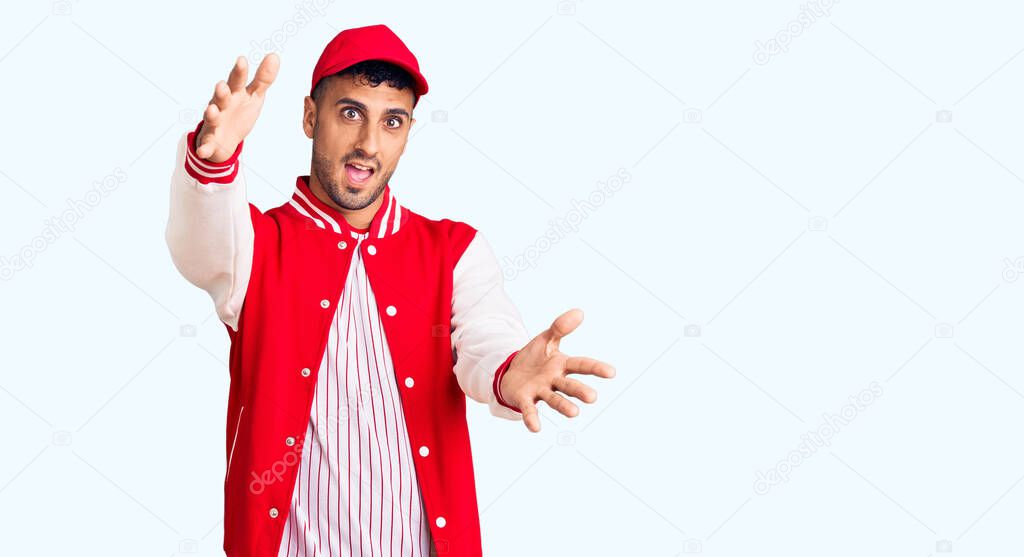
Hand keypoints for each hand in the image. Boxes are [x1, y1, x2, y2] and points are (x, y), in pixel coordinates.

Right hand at [194, 53, 279, 161]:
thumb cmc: (239, 112)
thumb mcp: (254, 96)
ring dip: (211, 113)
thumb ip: (263, 78)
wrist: (226, 140)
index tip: (242, 60)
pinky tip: (202, 151)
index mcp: (234, 93)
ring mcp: (215, 122)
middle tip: (222, 85)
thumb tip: (274, 55)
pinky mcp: (210, 140)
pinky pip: (206, 144)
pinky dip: (204, 148)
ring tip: (212, 110)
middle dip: (221, 92)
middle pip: (222, 97)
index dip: (239, 72)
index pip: (237, 80)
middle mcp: (222, 105)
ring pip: (212, 117)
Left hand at [499, 308, 615, 432]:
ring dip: (563, 406)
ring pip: (554, 399)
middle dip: (580, 391)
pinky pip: (529, 409)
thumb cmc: (534, 358)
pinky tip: (536, 428)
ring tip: (574, 413)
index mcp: (562, 365)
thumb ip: (560, 328)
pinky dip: (532, 418)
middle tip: (592, 398)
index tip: (612, 373)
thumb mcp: (545, 339)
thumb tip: (579, 312)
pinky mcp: (524, 399)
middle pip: (569, 386)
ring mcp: (540, 391)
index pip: (581, 365)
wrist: (511, 372)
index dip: (595, 368)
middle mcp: (554, 381)